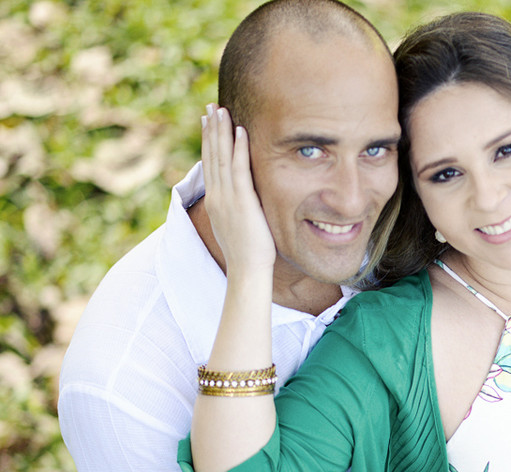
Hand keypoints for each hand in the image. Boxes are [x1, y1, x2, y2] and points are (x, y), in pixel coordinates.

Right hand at [200, 104, 276, 278]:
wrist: (246, 270)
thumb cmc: (247, 253)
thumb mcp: (236, 226)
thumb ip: (236, 209)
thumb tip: (241, 202)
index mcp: (215, 201)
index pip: (210, 165)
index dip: (209, 142)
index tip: (207, 123)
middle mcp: (217, 195)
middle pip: (212, 156)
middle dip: (211, 130)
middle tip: (210, 108)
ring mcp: (227, 197)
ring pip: (222, 157)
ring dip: (221, 132)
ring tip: (221, 110)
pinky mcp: (242, 200)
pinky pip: (239, 169)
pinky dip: (239, 149)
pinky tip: (241, 131)